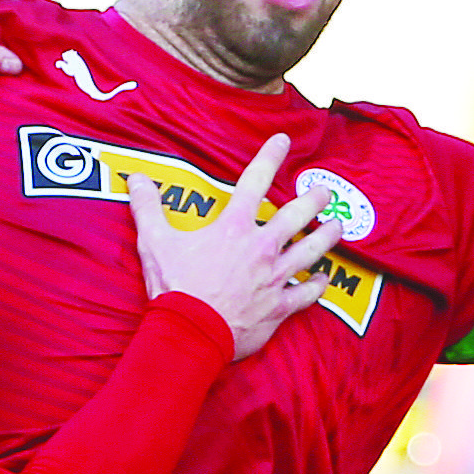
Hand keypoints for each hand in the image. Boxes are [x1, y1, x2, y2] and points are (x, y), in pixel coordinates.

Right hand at [129, 132, 346, 358]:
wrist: (191, 332)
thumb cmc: (175, 286)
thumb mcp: (154, 241)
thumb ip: (147, 207)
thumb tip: (135, 178)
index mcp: (234, 227)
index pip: (255, 181)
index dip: (270, 156)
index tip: (283, 141)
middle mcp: (262, 247)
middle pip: (297, 215)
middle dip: (314, 200)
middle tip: (325, 191)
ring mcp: (274, 277)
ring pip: (311, 250)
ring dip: (327, 237)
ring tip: (338, 226)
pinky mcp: (279, 306)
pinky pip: (306, 294)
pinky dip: (317, 286)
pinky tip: (323, 279)